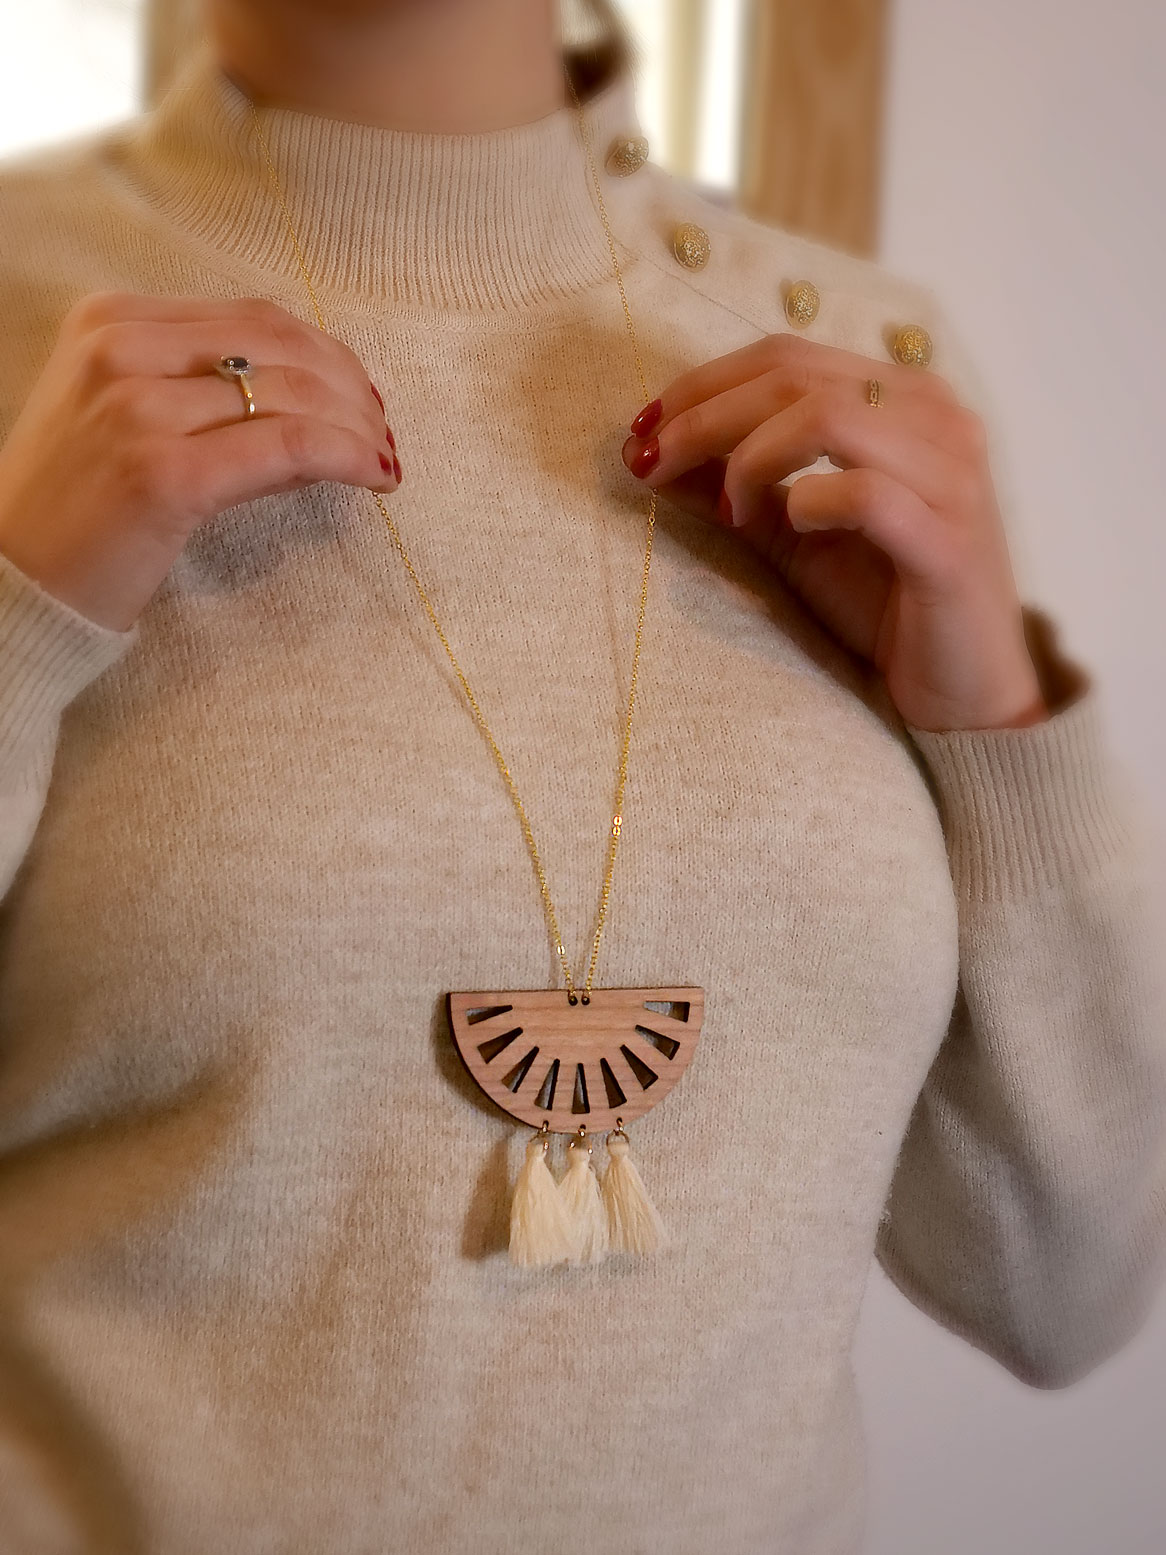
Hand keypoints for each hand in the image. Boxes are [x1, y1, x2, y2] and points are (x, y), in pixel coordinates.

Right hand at [0, 291, 400, 632]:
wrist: (13, 583)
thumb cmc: (75, 510)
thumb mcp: (122, 417)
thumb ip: (196, 387)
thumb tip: (310, 395)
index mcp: (111, 321)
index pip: (254, 318)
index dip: (327, 354)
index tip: (361, 396)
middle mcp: (120, 350)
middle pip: (281, 346)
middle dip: (351, 388)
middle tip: (384, 431)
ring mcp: (138, 408)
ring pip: (292, 394)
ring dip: (358, 426)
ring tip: (385, 458)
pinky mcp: (164, 473)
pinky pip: (286, 445)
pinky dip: (345, 455)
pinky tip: (375, 476)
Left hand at [621, 333, 1048, 732]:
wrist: (966, 693)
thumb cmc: (885, 607)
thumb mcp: (795, 538)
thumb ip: (735, 488)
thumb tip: (651, 454)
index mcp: (903, 400)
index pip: (787, 357)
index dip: (703, 385)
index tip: (643, 429)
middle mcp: (936, 419)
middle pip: (795, 376)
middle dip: (705, 415)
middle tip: (651, 461)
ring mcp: (951, 475)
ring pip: (827, 416)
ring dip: (749, 457)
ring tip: (728, 509)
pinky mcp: (949, 541)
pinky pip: (864, 493)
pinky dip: (807, 502)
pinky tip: (790, 527)